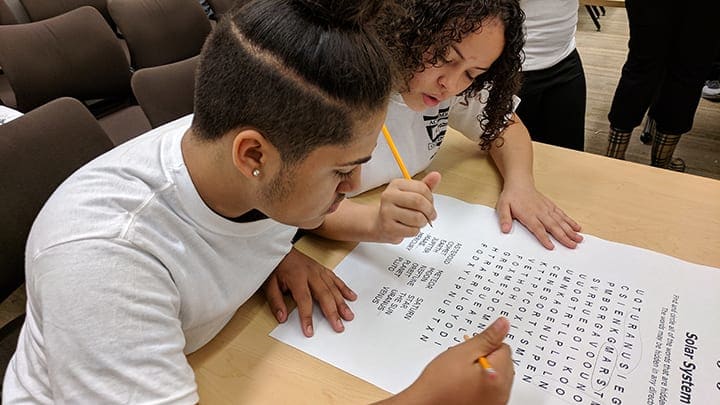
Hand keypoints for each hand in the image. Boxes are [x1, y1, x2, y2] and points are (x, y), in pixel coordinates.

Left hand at [263, 247, 355, 336]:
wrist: (280, 249)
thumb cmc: (275, 267)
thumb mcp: (269, 284)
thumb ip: (275, 302)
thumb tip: (282, 317)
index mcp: (296, 277)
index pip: (304, 300)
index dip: (307, 316)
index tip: (309, 330)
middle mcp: (310, 273)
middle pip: (324, 295)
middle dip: (332, 313)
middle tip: (339, 326)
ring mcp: (318, 270)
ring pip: (333, 288)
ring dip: (342, 303)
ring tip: (348, 316)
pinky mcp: (322, 269)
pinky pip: (335, 279)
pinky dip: (344, 288)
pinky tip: (351, 297)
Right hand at [373, 172, 440, 243]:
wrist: (379, 223)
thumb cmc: (398, 207)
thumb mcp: (412, 194)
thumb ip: (425, 186)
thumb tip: (436, 176)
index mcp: (396, 184)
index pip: (422, 188)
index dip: (431, 198)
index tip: (430, 204)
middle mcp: (389, 196)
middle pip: (418, 202)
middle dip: (429, 211)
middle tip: (430, 216)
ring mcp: (387, 212)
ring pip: (417, 218)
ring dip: (423, 222)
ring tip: (418, 222)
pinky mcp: (388, 227)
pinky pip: (412, 231)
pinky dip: (415, 231)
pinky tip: (409, 227)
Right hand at [379, 317, 513, 404]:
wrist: (426, 404)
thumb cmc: (441, 382)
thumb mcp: (464, 352)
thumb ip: (487, 338)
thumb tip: (504, 324)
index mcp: (499, 375)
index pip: (504, 347)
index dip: (485, 345)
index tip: (471, 350)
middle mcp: (502, 392)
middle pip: (504, 363)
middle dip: (488, 358)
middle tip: (465, 362)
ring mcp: (496, 402)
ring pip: (498, 376)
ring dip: (485, 370)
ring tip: (464, 373)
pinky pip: (492, 390)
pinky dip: (483, 383)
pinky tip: (465, 384)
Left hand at [496, 183, 582, 249]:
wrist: (519, 183)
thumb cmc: (511, 196)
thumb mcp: (502, 206)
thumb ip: (504, 218)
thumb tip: (505, 229)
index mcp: (528, 214)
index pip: (537, 228)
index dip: (544, 238)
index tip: (551, 246)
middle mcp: (540, 212)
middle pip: (553, 226)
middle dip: (564, 237)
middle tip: (573, 246)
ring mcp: (547, 209)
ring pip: (560, 221)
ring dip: (570, 230)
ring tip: (579, 238)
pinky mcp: (551, 206)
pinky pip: (562, 214)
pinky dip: (570, 221)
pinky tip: (577, 227)